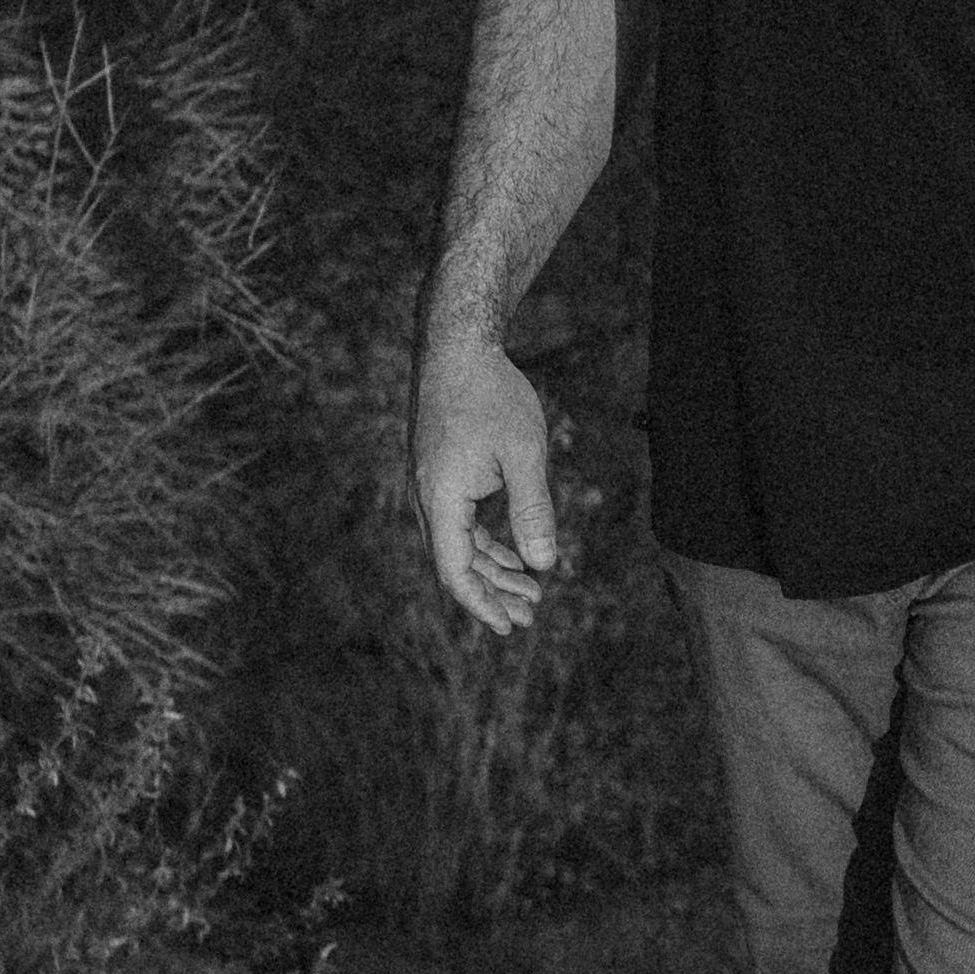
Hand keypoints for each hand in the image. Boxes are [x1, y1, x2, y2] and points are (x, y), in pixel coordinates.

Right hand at [413, 340, 562, 643]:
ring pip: (460, 544)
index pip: (455, 570)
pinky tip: (514, 555)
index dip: (482, 604)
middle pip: (457, 563)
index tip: (509, 628)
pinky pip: (462, 522)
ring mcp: (433, 484)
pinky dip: (487, 543)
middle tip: (530, 616)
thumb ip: (533, 510)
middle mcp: (429, 497)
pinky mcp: (443, 472)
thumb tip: (544, 565)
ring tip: (530, 592)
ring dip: (493, 569)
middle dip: (493, 593)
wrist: (457, 345)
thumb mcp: (524, 453)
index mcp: (442, 498)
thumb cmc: (492, 394)